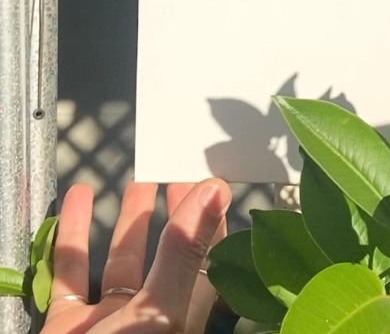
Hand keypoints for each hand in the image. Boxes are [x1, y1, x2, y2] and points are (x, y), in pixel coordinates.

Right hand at [43, 178, 230, 333]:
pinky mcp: (67, 331)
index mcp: (181, 320)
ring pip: (120, 262)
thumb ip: (183, 253)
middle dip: (172, 216)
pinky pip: (70, 277)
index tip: (212, 185)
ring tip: (135, 182)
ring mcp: (107, 325)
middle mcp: (147, 321)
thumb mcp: (157, 314)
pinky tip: (79, 201)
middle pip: (166, 257)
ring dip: (126, 222)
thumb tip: (216, 192)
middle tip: (175, 177)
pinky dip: (73, 237)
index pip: (208, 260)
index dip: (212, 222)